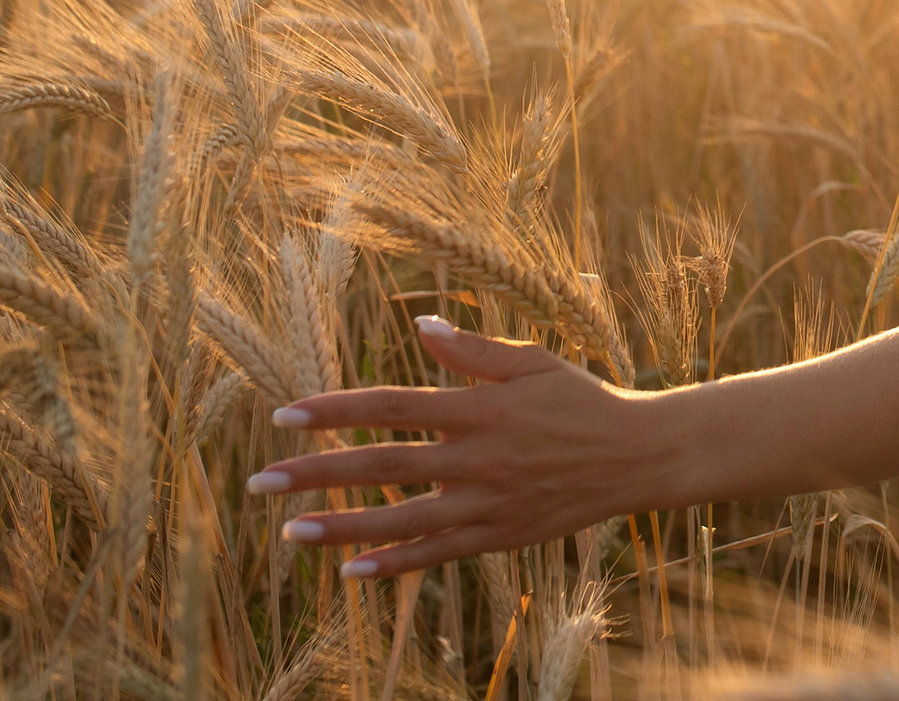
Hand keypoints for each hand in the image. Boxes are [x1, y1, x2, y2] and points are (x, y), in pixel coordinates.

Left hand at [246, 315, 680, 579]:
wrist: (637, 456)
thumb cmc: (582, 400)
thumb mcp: (534, 361)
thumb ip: (473, 350)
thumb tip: (420, 326)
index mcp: (480, 408)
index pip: (392, 406)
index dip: (335, 411)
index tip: (284, 416)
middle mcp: (476, 458)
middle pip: (383, 467)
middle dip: (316, 473)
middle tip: (261, 481)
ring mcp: (486, 503)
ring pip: (400, 520)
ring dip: (340, 527)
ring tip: (289, 532)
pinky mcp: (498, 537)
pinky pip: (436, 554)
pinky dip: (392, 565)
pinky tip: (349, 572)